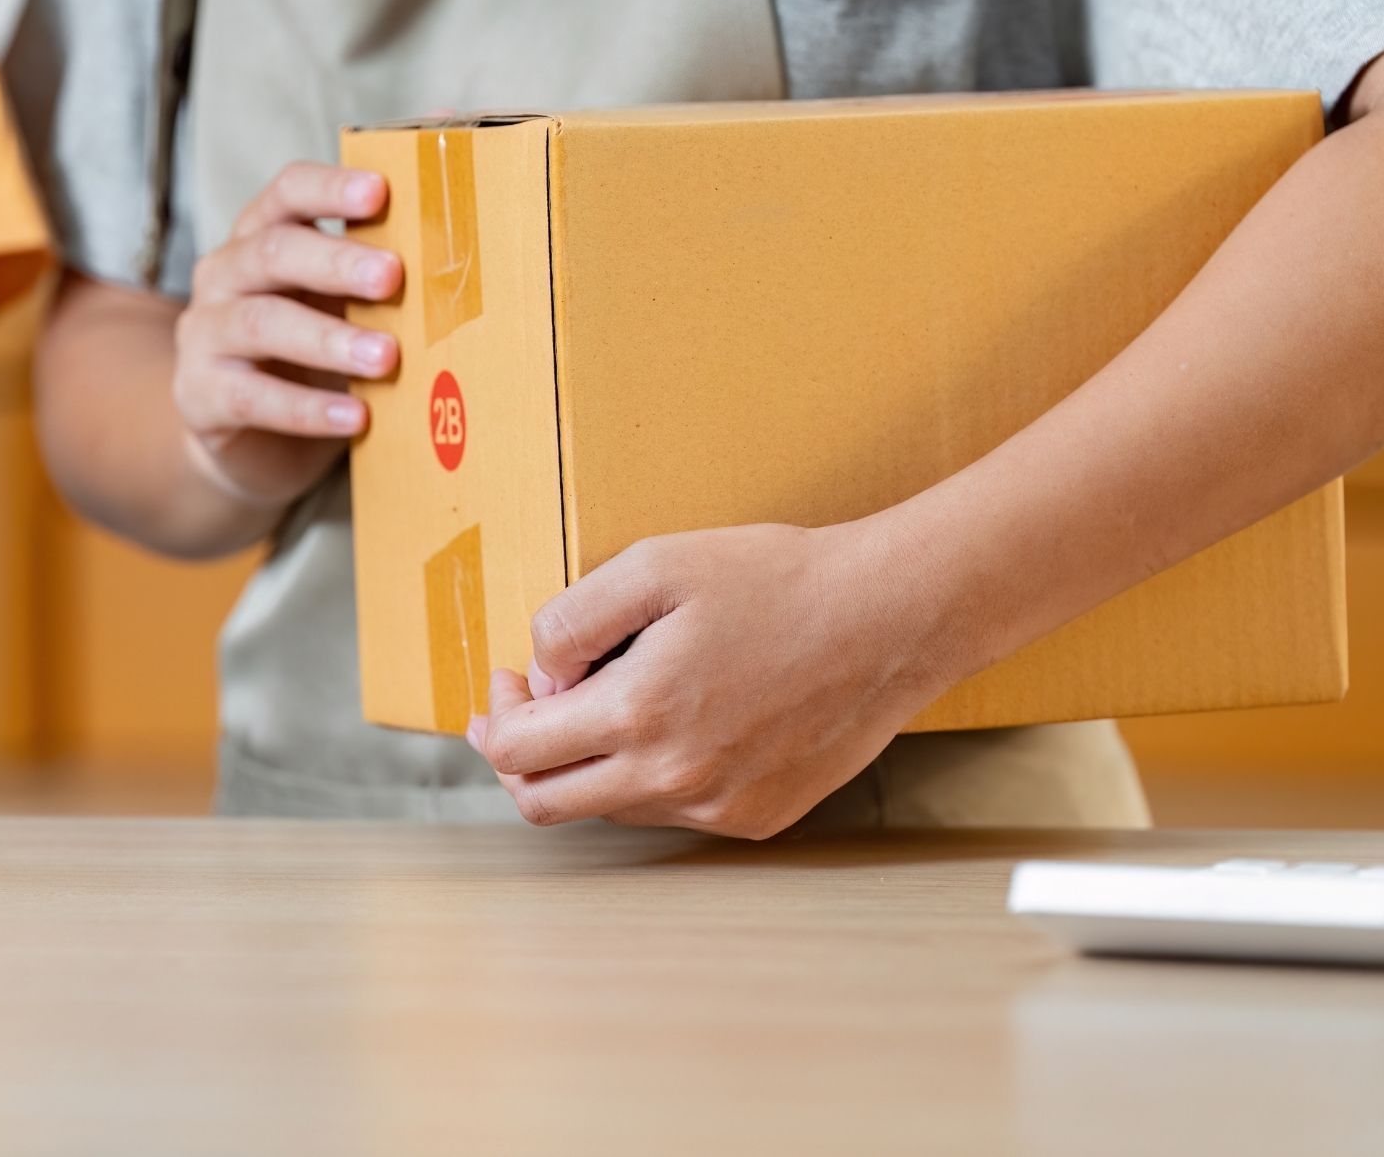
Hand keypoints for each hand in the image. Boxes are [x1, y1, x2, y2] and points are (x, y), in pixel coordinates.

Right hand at [174, 162, 401, 507]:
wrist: (254, 442)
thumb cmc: (313, 356)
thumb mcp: (344, 306)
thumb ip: (381, 268)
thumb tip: (458, 199)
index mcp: (262, 236)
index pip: (287, 193)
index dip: (329, 188)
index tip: (380, 192)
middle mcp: (224, 274)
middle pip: (274, 252)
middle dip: (337, 262)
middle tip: (393, 277)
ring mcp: (205, 334)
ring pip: (261, 323)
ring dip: (328, 339)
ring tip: (386, 357)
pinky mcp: (200, 395)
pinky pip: (252, 398)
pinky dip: (307, 408)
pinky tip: (355, 417)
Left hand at [466, 519, 958, 838]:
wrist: (890, 617)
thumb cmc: (777, 581)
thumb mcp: (653, 565)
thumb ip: (571, 622)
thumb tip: (541, 675)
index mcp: (637, 714)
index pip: (518, 753)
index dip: (493, 717)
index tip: (505, 682)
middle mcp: (673, 780)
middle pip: (546, 803)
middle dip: (517, 757)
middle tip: (520, 712)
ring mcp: (718, 809)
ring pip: (610, 809)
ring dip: (588, 764)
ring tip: (611, 700)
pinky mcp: (757, 818)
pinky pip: (674, 812)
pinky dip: (652, 776)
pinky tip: (676, 722)